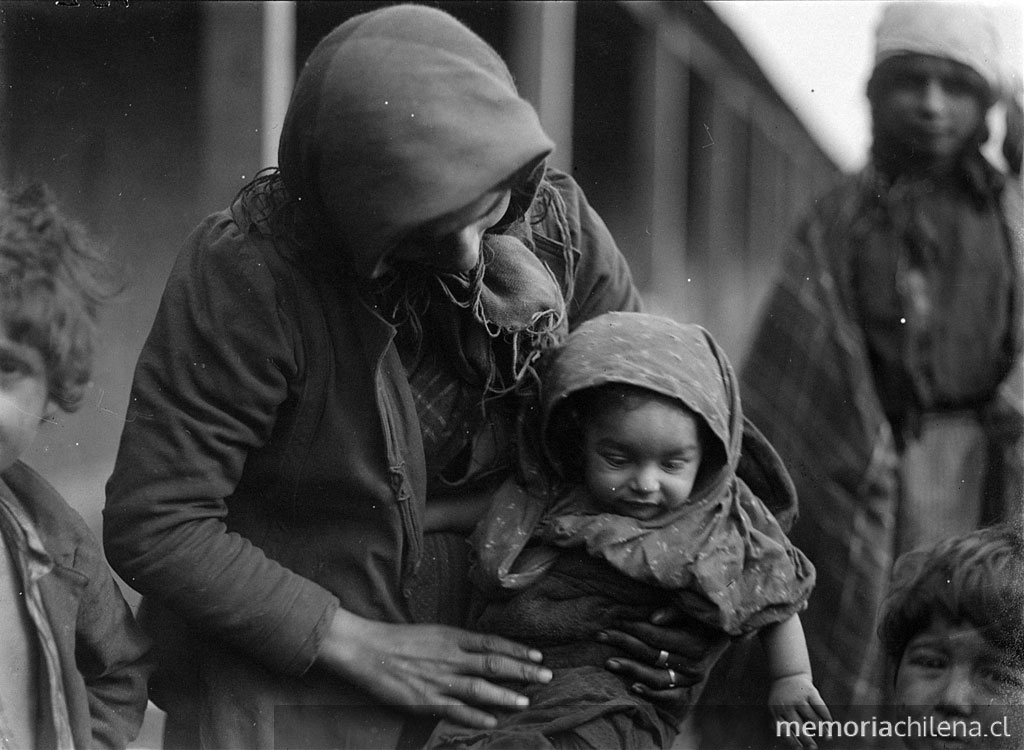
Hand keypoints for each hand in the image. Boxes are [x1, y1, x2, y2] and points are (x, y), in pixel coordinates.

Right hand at [316, 608, 552, 728]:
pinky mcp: (426, 700)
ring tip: (525, 700)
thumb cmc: (401, 639)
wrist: (368, 650)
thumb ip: (459, 642)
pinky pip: (455, 710)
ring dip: (504, 695)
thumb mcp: (435, 633)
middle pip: (493, 664)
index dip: (517, 650)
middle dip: (522, 671)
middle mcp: (450, 657)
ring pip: (479, 688)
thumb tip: (486, 649)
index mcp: (452, 637)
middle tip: (546, 676)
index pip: (492, 643)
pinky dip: (475, 717)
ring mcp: (439, 680)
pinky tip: (492, 722)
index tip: (538, 656)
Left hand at [596, 605, 729, 702]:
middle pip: (651, 654)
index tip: (615, 619)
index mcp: (694, 643)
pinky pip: (668, 695)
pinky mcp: (688, 689)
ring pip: (656, 677)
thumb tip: (653, 618)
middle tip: (600, 635)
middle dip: (624, 643)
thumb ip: (675, 612)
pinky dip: (651, 693)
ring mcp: (690, 679)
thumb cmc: (703, 617)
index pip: (655, 636)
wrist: (723, 636)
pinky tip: (632, 687)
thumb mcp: (693, 609)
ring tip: (609, 662)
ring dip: (631, 670)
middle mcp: (693, 664)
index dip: (633, 627)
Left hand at [768, 674, 831, 749]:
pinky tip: (830, 723)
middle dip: (807, 739)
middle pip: (799, 726)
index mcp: (777, 711)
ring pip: (812, 717)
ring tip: (827, 737)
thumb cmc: (782, 699)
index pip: (784, 730)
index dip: (792, 741)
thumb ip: (778, 725)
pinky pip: (820, 706)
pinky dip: (826, 716)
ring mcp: (799, 698)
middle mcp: (787, 705)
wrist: (787, 675)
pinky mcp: (810, 691)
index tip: (801, 749)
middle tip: (813, 748)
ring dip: (821, 729)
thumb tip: (794, 746)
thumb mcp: (775, 709)